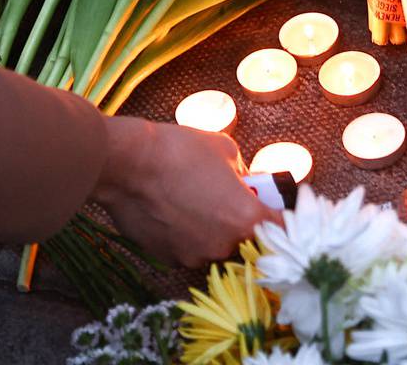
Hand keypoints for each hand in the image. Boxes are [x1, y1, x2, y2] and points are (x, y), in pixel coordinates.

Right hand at [91, 115, 277, 266]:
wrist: (126, 164)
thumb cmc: (179, 149)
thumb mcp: (224, 148)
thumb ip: (243, 172)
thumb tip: (245, 182)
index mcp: (245, 218)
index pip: (280, 231)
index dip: (279, 219)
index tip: (274, 210)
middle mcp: (222, 246)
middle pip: (245, 242)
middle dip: (240, 223)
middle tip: (225, 199)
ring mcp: (193, 256)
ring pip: (214, 248)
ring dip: (211, 231)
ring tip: (192, 202)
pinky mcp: (167, 259)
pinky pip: (187, 249)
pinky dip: (185, 236)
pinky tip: (172, 211)